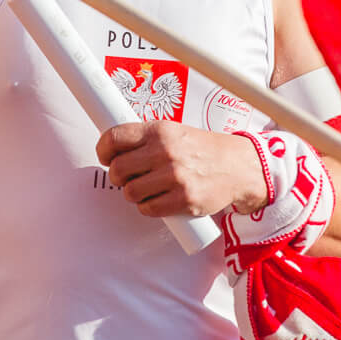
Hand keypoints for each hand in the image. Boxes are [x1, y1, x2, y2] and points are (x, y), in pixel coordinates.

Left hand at [95, 122, 268, 218]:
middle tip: (127, 176)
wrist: (237, 166)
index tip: (105, 156)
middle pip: (117, 169)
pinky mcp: (183, 200)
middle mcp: (165, 152)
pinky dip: (148, 207)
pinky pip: (148, 209)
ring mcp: (174, 177)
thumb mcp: (173, 131)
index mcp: (160, 130)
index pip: (114, 138)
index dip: (103, 150)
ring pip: (130, 192)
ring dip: (133, 194)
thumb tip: (112, 149)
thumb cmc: (201, 149)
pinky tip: (158, 199)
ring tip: (146, 189)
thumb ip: (145, 138)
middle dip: (117, 176)